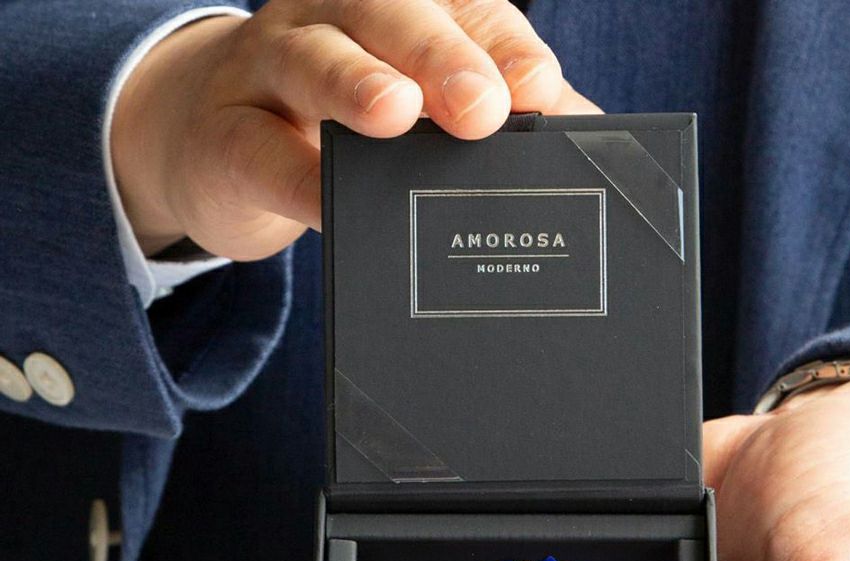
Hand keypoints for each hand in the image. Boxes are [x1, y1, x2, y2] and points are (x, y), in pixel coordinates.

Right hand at [111, 0, 599, 258]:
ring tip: (397, 114)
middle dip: (442, 57)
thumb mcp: (419, 115)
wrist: (216, 147)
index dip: (501, 45)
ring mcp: (271, 68)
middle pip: (391, 15)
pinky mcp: (226, 135)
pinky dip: (296, 176)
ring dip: (357, 84)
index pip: (461, 8)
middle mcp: (335, 19)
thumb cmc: (341, 130)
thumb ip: (499, 122)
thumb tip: (582, 135)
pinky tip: (328, 200)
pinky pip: (261, 151)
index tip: (539, 89)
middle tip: (483, 109)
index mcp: (397, 13)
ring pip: (315, 60)